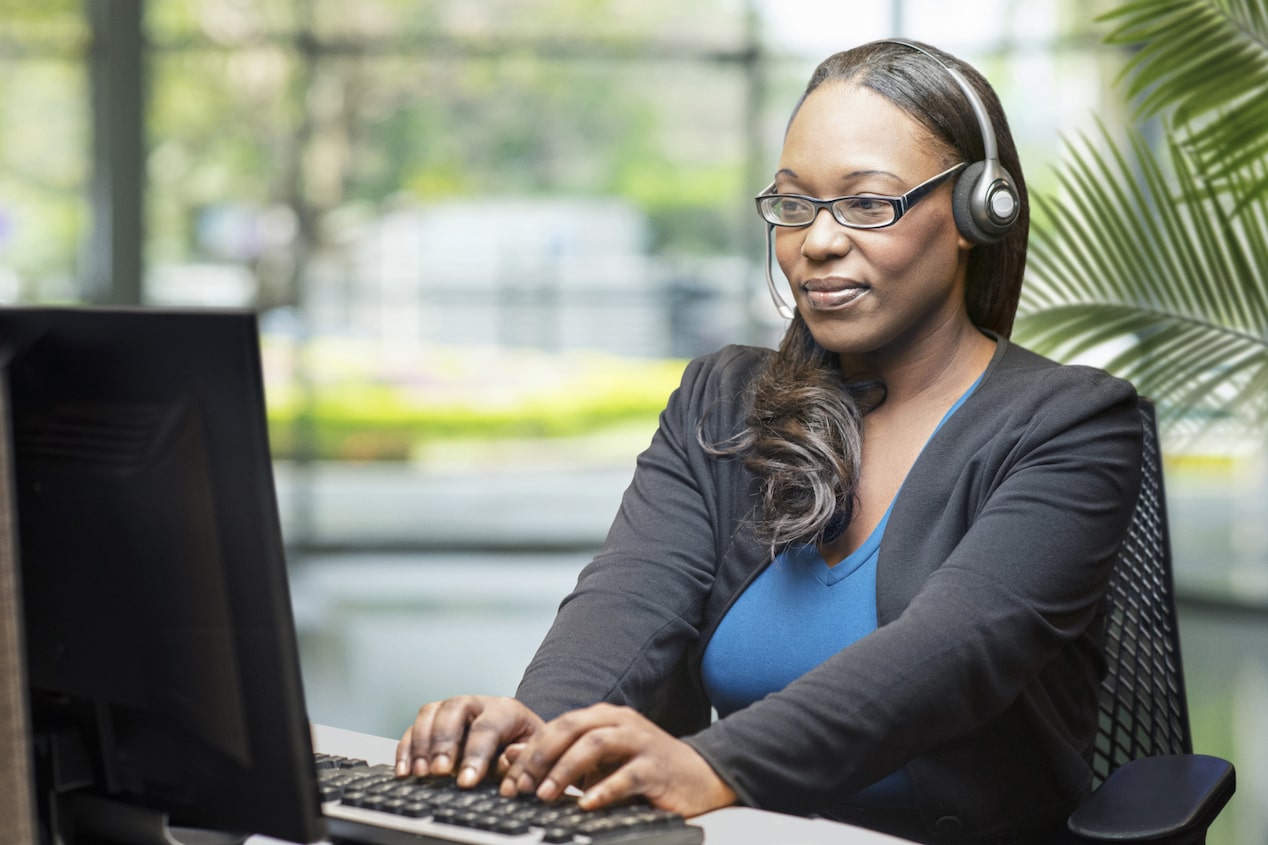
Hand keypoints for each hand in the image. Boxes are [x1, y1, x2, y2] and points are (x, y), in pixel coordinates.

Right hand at [396, 695, 544, 786]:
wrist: (517, 740)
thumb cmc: (523, 749)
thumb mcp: (532, 754)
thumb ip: (521, 758)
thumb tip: (509, 757)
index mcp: (507, 710)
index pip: (488, 726)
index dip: (476, 754)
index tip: (466, 781)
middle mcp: (478, 703)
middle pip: (454, 708)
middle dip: (444, 741)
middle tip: (439, 771)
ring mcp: (453, 710)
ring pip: (430, 712)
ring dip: (421, 744)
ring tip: (421, 773)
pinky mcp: (434, 722)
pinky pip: (413, 727)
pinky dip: (406, 749)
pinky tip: (404, 771)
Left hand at [498, 703, 736, 816]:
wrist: (700, 776)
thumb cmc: (644, 769)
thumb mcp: (600, 763)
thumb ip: (563, 759)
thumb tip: (513, 759)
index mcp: (604, 716)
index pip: (559, 725)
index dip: (531, 749)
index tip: (510, 777)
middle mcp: (621, 722)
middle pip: (573, 728)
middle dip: (542, 756)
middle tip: (522, 786)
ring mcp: (641, 742)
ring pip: (596, 744)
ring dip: (566, 769)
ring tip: (546, 795)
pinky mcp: (657, 767)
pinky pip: (628, 775)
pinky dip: (604, 789)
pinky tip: (587, 804)